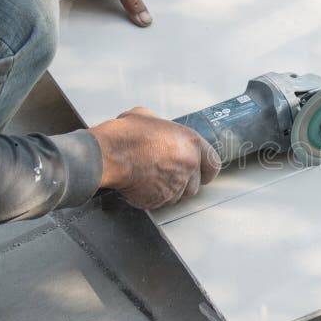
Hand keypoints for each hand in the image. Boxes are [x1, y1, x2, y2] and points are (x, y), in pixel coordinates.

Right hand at [89, 107, 220, 208]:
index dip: (207, 170)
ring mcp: (174, 185)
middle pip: (194, 185)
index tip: (203, 174)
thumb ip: (162, 127)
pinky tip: (139, 184)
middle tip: (165, 174)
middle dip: (182, 183)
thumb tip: (159, 130)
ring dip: (166, 191)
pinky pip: (159, 202)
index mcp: (191, 143)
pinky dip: (151, 197)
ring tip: (149, 178)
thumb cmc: (125, 135)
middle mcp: (187, 165)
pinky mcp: (159, 199)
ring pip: (177, 196)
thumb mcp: (148, 117)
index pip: (213, 164)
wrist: (108, 154)